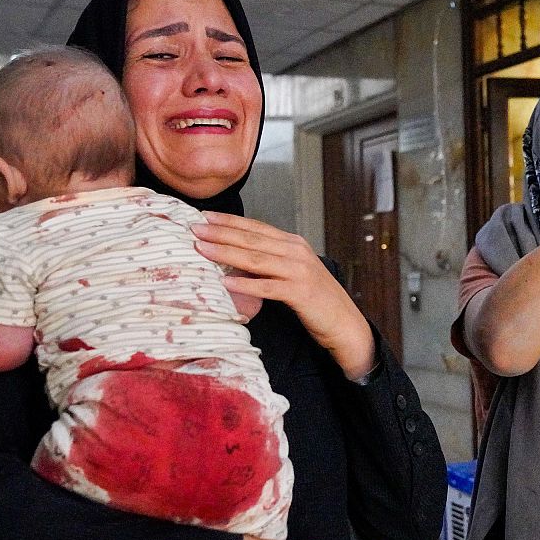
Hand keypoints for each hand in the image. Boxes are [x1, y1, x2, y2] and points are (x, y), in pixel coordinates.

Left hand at [192, 212, 375, 378]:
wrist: (345, 323)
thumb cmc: (316, 300)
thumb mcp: (293, 273)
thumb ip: (271, 262)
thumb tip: (237, 257)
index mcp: (294, 244)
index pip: (256, 227)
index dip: (229, 221)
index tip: (204, 216)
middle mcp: (297, 252)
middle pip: (252, 239)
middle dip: (221, 232)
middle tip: (194, 228)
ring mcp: (299, 271)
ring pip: (256, 259)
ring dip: (226, 252)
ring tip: (202, 249)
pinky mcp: (300, 292)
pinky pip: (267, 287)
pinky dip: (245, 284)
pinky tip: (226, 282)